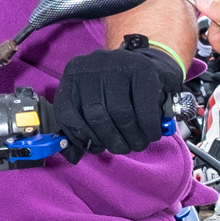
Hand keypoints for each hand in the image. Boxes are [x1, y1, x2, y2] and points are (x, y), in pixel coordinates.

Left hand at [51, 40, 181, 154]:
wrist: (153, 68)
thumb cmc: (120, 94)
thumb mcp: (95, 105)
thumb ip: (80, 129)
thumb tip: (72, 156)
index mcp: (73, 74)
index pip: (66, 111)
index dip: (81, 136)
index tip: (97, 147)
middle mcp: (92, 65)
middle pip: (95, 114)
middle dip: (111, 140)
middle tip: (123, 149)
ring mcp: (118, 63)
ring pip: (120, 112)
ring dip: (131, 136)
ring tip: (137, 144)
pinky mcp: (144, 69)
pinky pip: (143, 107)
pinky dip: (148, 126)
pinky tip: (152, 133)